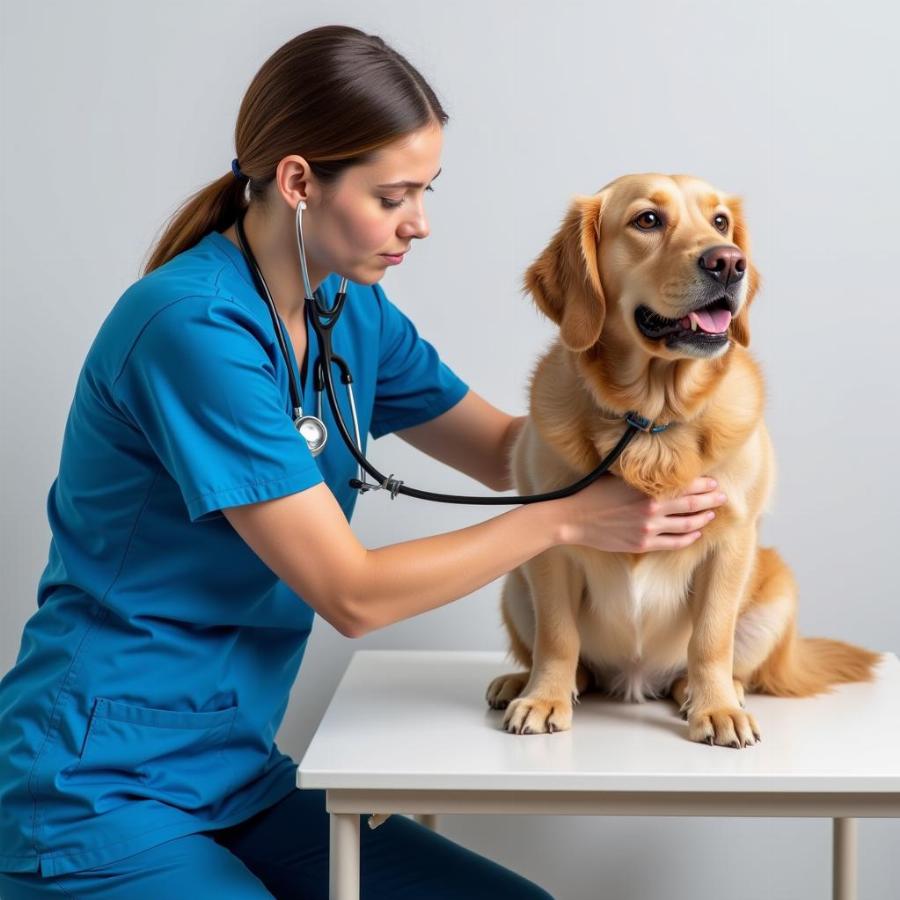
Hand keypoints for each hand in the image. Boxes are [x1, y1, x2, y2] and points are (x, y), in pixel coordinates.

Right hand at [555, 475, 725, 552]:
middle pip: (691, 505)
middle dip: (710, 501)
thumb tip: (662, 475)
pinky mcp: (643, 544)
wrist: (573, 518)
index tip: (713, 483)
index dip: (703, 485)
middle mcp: (651, 509)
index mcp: (646, 490)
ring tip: (712, 514)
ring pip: (687, 525)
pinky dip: (688, 538)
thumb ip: (642, 480)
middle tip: (722, 497)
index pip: (684, 486)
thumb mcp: (618, 479)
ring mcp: (648, 529)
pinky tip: (695, 533)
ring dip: (703, 519)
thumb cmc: (593, 494)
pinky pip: (673, 542)